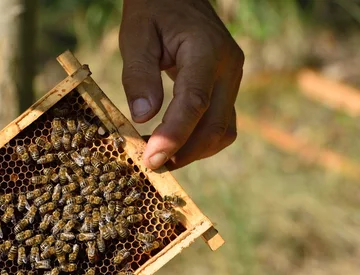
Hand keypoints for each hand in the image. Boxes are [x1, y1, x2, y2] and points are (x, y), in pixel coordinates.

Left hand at [119, 0, 243, 169]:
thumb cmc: (154, 9)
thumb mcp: (136, 34)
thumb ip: (139, 74)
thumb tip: (143, 117)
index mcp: (207, 50)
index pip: (195, 102)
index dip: (174, 135)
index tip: (151, 158)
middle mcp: (229, 68)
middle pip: (215, 125)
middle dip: (184, 152)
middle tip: (151, 165)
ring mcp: (232, 79)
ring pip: (222, 130)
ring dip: (193, 151)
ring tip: (160, 156)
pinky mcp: (227, 87)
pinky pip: (220, 123)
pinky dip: (199, 140)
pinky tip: (173, 144)